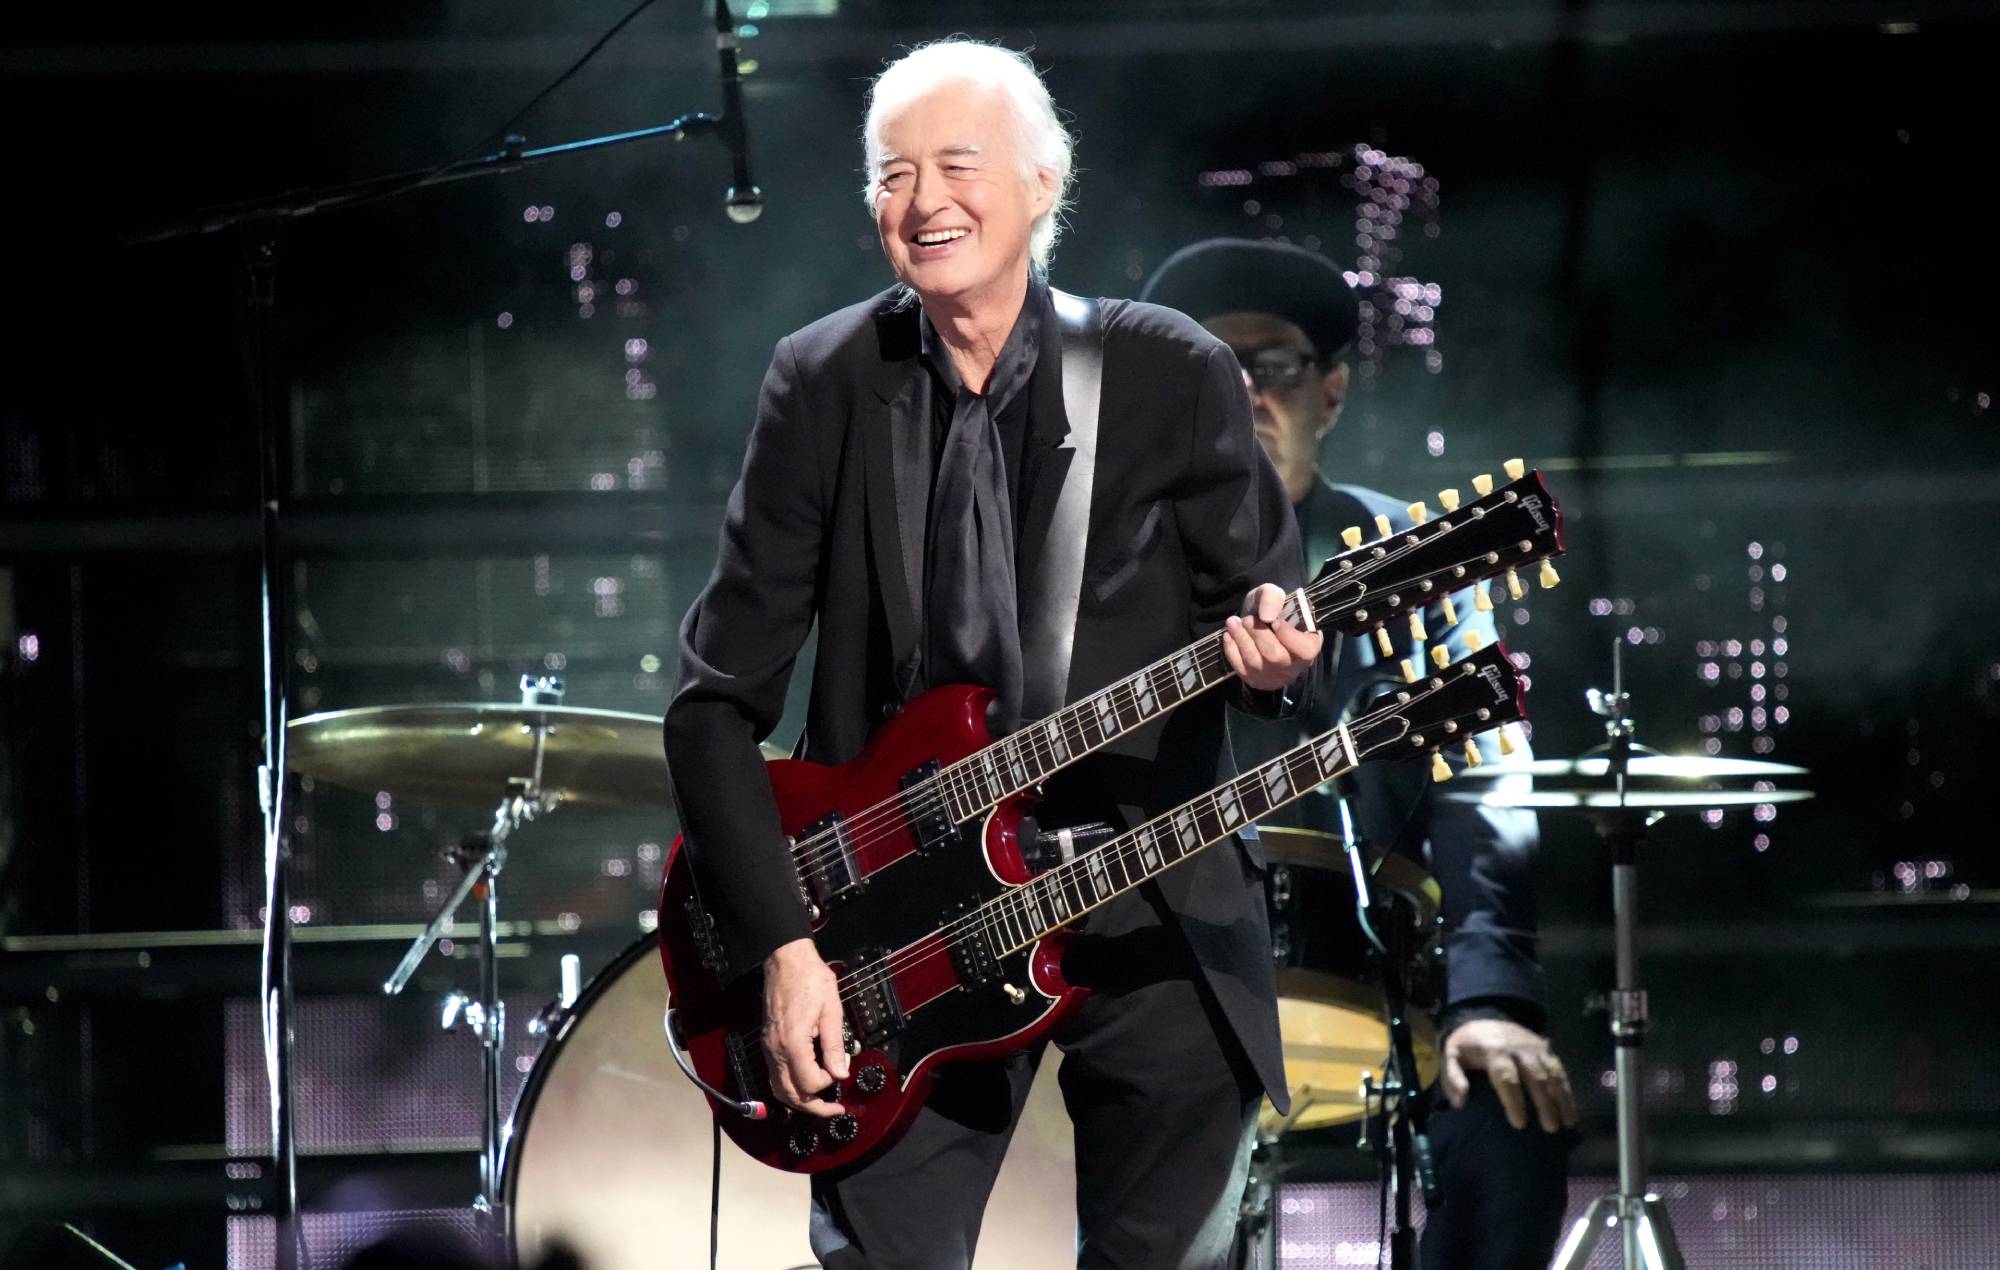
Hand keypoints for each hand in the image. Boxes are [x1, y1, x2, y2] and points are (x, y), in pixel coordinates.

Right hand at [761, 938, 849, 1117]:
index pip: (809, 1083)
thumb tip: (841, 1073)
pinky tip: (805, 1084)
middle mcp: (776, 1050)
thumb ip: (835, 1045)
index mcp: (793, 1043)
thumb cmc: (810, 979)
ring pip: (779, 1089)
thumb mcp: (832, 1009)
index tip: (840, 1072)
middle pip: (790, 1095)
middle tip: (834, 1110)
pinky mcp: (768, 1043)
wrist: (785, 960)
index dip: (828, 1084)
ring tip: (821, 1103)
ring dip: (799, 1101)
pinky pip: (775, 1076)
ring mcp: (769, 1048)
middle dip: (813, 1108)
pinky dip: (789, 1087)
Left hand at [1222, 583, 1323, 691]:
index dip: (1288, 636)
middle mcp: (1293, 666)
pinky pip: (1241, 668)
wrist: (1255, 621)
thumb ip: (1273, 598)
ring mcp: (1273, 676)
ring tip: (1232, 622)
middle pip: (1275, 657)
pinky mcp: (1255, 680)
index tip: (1274, 621)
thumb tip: (1267, 616)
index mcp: (1308, 645)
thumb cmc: (1271, 610)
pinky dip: (1232, 650)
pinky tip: (1229, 635)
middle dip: (1258, 635)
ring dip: (1242, 640)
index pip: (1305, 650)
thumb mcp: (1273, 594)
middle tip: (1247, 619)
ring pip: (1256, 663)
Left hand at [1441, 1018, 1577, 1133]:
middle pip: (1535, 1077)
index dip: (1513, 1100)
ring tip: (1568, 1123)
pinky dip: (1567, 1090)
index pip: (1506, 1077)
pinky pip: (1559, 1070)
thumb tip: (1460, 1102)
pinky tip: (1571, 1110)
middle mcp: (1519, 1049)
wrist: (1483, 1018)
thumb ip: (1452, 1078)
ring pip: (1552, 1074)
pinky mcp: (1545, 1050)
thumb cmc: (1467, 1046)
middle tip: (1550, 1128)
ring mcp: (1535, 1048)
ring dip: (1562, 1098)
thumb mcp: (1451, 1056)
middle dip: (1544, 1103)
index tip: (1519, 1124)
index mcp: (1494, 1052)